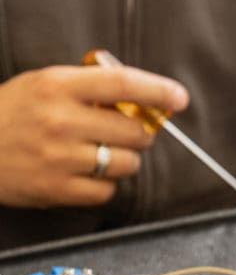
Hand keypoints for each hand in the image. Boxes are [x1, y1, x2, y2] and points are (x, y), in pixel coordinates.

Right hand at [0, 64, 188, 207]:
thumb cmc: (9, 113)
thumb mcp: (42, 84)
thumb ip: (86, 87)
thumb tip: (139, 98)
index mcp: (57, 85)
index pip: (122, 83)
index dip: (157, 90)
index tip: (179, 98)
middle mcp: (61, 120)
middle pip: (133, 130)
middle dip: (139, 133)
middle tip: (127, 133)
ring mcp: (59, 158)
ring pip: (125, 163)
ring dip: (125, 160)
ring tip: (104, 154)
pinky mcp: (56, 190)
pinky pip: (106, 191)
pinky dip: (106, 184)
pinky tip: (89, 174)